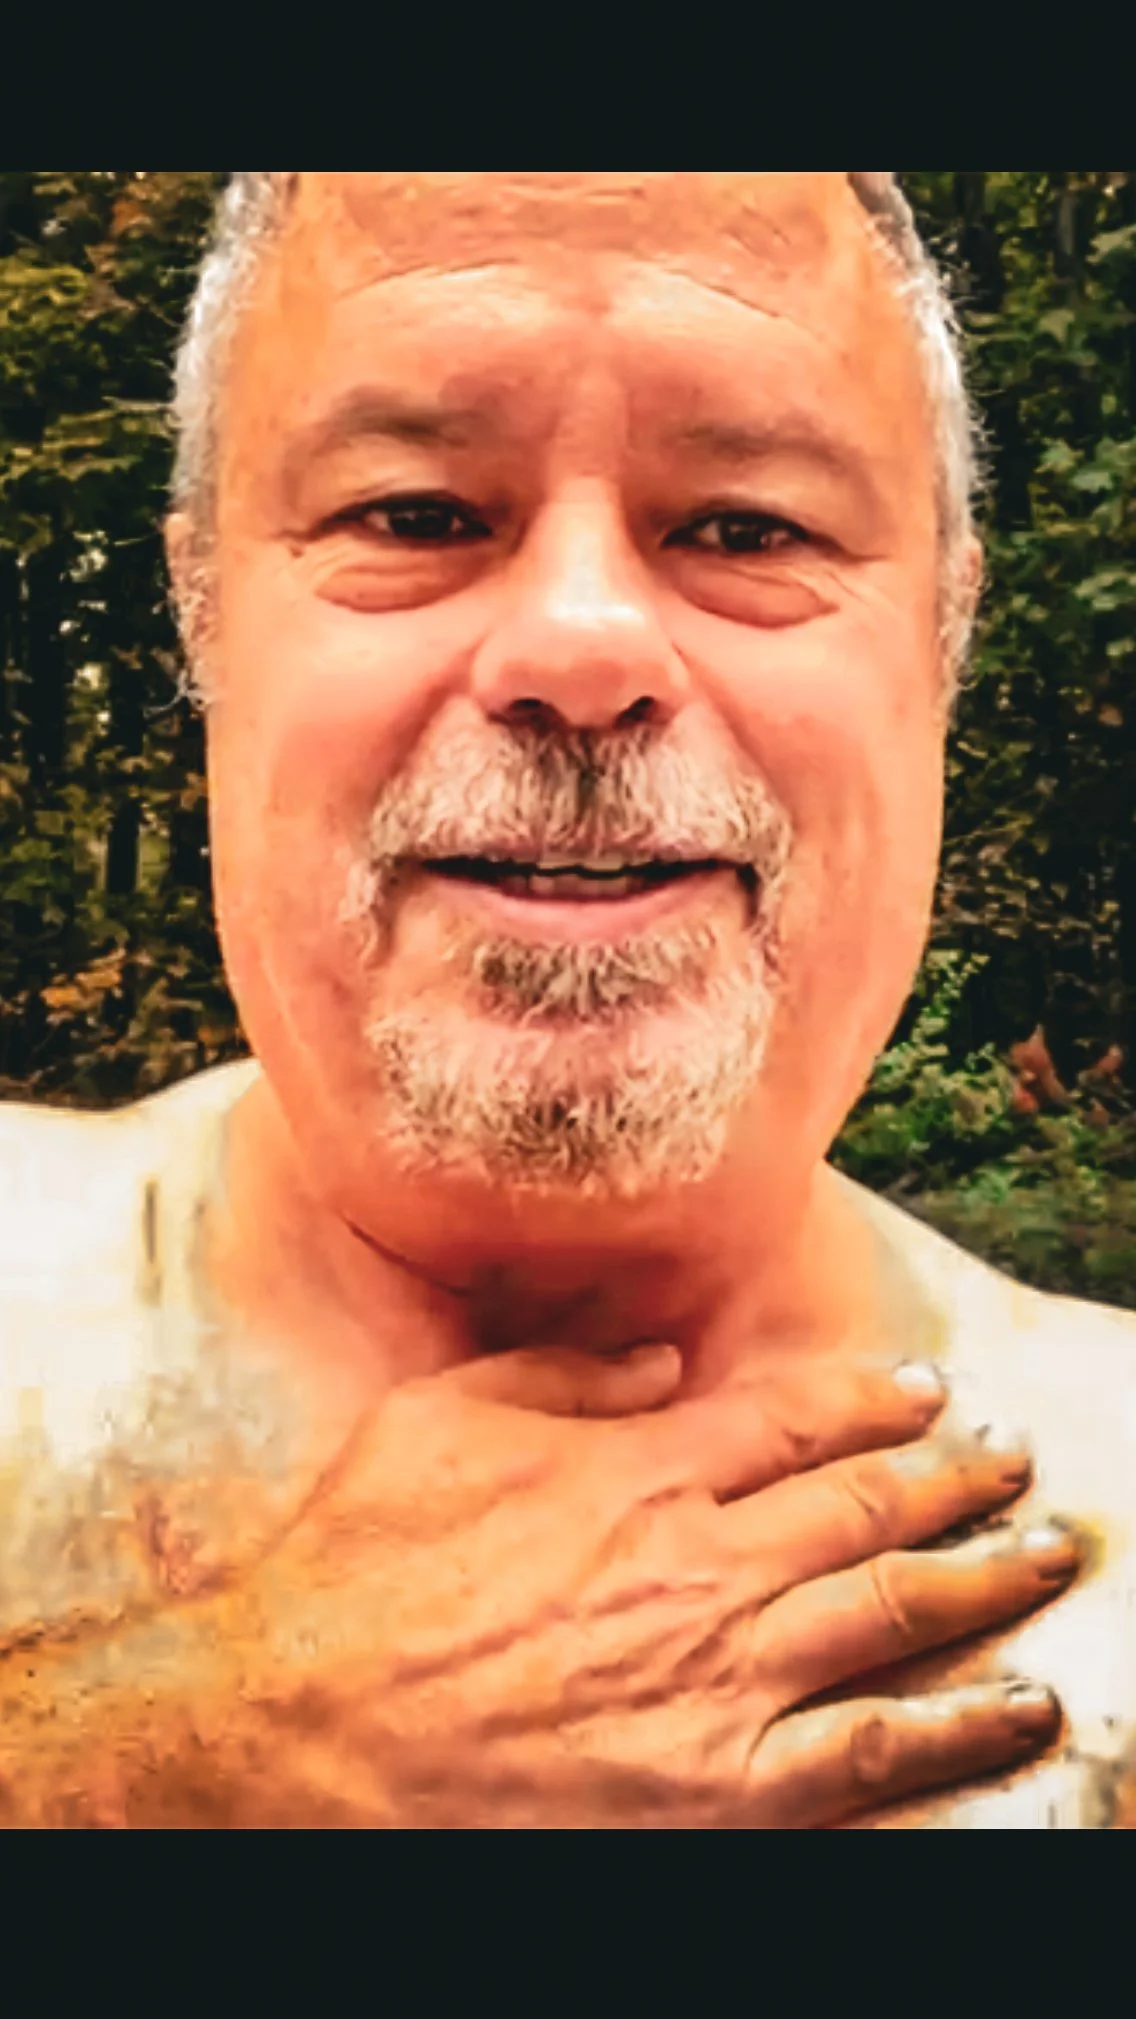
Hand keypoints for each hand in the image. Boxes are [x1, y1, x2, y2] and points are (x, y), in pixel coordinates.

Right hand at [154, 1344, 1072, 1829]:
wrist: (297, 1733)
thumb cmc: (355, 1570)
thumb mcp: (440, 1423)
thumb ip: (560, 1378)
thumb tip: (655, 1358)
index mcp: (636, 1471)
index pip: (792, 1420)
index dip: (870, 1401)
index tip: (920, 1392)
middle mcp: (698, 1564)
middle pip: (865, 1506)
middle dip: (953, 1476)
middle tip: (1009, 1459)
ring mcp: (720, 1681)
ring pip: (892, 1611)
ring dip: (983, 1574)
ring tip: (1042, 1550)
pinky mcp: (721, 1792)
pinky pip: (874, 1752)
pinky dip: (959, 1726)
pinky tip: (1017, 1707)